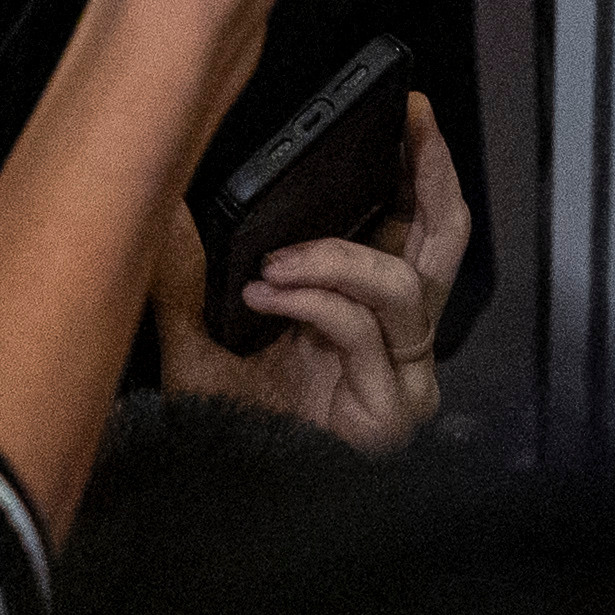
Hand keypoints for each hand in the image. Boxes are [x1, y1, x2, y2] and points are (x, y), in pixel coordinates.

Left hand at [150, 94, 468, 452]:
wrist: (215, 502)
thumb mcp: (197, 336)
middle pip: (447, 241)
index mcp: (368, 313)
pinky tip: (268, 296)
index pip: (421, 226)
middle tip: (408, 125)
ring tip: (273, 262)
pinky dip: (314, 299)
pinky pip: (360, 329)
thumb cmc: (222, 431)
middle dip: (431, 171)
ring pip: (398, 282)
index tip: (408, 112)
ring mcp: (400, 376)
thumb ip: (190, 275)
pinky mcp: (390, 408)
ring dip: (332, 256)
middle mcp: (397, 340)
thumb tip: (167, 206)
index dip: (425, 166)